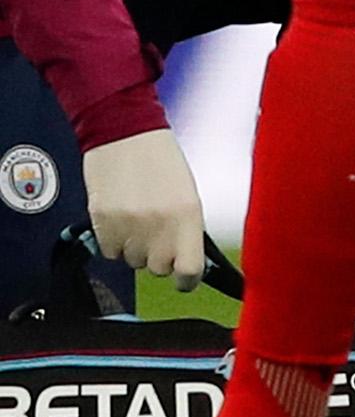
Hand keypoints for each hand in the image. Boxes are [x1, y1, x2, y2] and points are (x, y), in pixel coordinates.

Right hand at [81, 128, 205, 289]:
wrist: (125, 136)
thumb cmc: (161, 162)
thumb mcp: (188, 195)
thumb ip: (187, 230)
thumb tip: (188, 261)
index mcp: (188, 215)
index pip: (189, 271)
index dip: (188, 280)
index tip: (185, 278)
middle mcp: (159, 225)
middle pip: (158, 269)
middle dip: (159, 257)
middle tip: (158, 233)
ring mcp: (128, 227)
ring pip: (133, 262)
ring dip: (136, 248)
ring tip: (138, 217)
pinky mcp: (102, 225)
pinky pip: (110, 252)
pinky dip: (115, 241)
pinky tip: (121, 217)